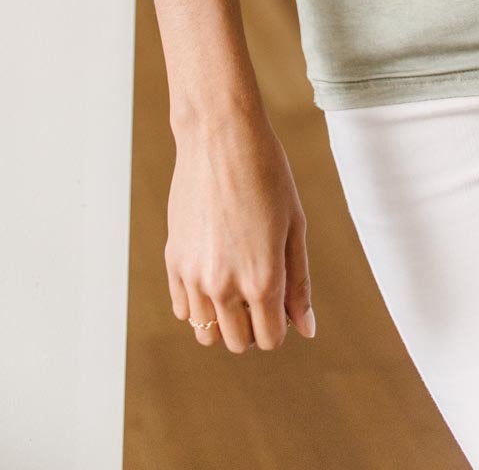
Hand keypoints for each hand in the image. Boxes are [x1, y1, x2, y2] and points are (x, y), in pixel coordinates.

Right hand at [165, 108, 314, 352]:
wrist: (220, 137)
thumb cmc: (267, 175)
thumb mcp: (295, 226)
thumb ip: (299, 282)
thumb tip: (305, 329)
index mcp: (262, 279)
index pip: (270, 339)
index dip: (280, 326)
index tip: (282, 302)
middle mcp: (224, 286)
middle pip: (237, 342)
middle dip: (253, 326)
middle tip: (261, 289)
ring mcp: (193, 276)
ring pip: (206, 333)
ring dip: (224, 319)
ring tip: (236, 282)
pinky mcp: (172, 260)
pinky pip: (182, 309)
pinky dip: (199, 303)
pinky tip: (214, 272)